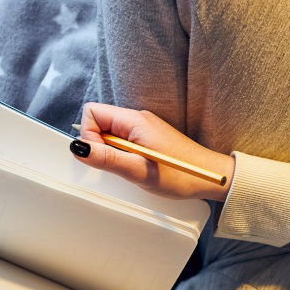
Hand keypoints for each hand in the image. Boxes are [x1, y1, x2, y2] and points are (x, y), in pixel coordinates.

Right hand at [73, 102, 234, 200]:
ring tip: (132, 167)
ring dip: (112, 152)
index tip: (103, 156)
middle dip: (100, 145)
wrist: (211, 177)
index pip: (92, 112)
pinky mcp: (148, 138)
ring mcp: (143, 128)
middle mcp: (137, 119)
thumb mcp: (139, 170)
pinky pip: (123, 141)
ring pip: (110, 134)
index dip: (89, 135)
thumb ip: (107, 159)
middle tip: (119, 165)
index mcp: (133, 121)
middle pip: (99, 122)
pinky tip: (138, 167)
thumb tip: (79, 149)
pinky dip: (123, 155)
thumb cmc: (180, 175)